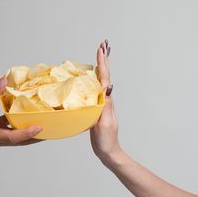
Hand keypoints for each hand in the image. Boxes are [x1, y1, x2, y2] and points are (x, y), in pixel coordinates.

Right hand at [0, 78, 41, 147]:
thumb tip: (5, 82)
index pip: (12, 137)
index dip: (27, 133)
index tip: (40, 128)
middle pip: (18, 141)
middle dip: (35, 136)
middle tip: (52, 130)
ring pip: (14, 138)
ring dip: (28, 132)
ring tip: (44, 124)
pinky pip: (8, 132)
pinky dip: (17, 127)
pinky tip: (25, 117)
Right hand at [90, 40, 120, 163]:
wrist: (108, 152)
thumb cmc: (106, 139)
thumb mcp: (105, 122)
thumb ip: (107, 105)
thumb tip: (109, 86)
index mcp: (107, 100)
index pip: (104, 78)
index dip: (102, 62)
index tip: (101, 48)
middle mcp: (105, 100)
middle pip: (103, 75)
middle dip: (103, 59)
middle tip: (102, 44)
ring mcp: (101, 104)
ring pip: (99, 81)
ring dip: (99, 67)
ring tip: (98, 54)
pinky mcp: (96, 109)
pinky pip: (93, 90)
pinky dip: (92, 80)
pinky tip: (88, 78)